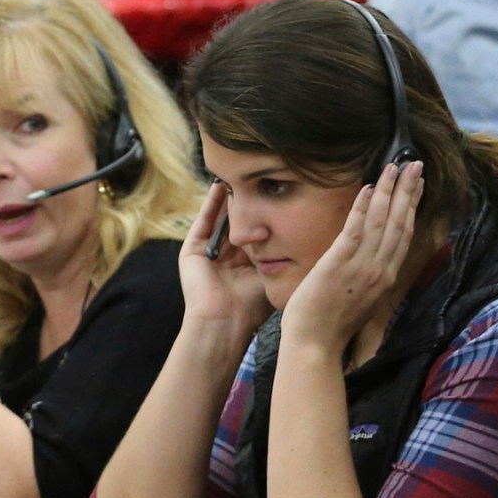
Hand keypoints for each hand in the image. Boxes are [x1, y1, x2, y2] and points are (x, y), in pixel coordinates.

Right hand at [178, 181, 271, 332]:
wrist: (225, 323)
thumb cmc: (252, 307)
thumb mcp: (271, 275)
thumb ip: (281, 257)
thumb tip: (307, 239)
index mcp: (244, 266)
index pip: (255, 233)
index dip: (265, 215)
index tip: (279, 195)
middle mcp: (225, 258)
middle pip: (237, 223)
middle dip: (246, 202)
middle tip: (257, 177)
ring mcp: (207, 254)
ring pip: (220, 219)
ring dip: (229, 198)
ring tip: (237, 174)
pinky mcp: (191, 251)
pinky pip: (203, 221)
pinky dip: (211, 204)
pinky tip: (220, 186)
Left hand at [281, 161, 425, 354]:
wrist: (315, 345)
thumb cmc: (331, 325)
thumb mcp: (360, 298)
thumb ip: (369, 275)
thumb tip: (370, 254)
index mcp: (386, 278)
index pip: (404, 235)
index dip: (412, 206)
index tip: (417, 185)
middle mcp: (380, 270)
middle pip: (400, 222)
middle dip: (408, 191)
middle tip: (415, 164)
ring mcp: (362, 267)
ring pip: (382, 221)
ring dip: (389, 191)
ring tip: (394, 166)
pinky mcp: (340, 264)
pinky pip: (356, 229)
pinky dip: (363, 207)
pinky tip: (368, 187)